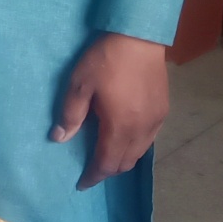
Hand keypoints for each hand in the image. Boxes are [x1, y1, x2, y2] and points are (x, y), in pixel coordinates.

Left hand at [52, 33, 168, 189]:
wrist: (138, 37)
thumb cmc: (105, 60)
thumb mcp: (79, 85)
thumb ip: (70, 114)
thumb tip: (59, 138)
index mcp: (119, 126)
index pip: (106, 163)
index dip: (94, 176)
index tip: (82, 184)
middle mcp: (141, 130)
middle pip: (125, 162)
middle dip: (107, 170)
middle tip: (92, 170)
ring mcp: (156, 121)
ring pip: (139, 153)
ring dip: (122, 160)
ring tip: (107, 157)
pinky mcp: (163, 110)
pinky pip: (149, 140)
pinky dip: (135, 147)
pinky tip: (124, 139)